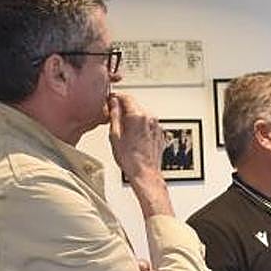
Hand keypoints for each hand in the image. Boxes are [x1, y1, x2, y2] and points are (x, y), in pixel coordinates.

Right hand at [109, 94, 172, 216]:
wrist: (145, 174)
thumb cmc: (130, 159)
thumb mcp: (114, 135)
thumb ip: (114, 115)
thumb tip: (113, 103)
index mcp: (138, 116)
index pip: (127, 97)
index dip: (116, 97)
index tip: (110, 100)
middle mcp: (150, 118)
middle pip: (135, 105)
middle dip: (124, 108)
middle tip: (113, 116)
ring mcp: (157, 126)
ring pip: (142, 114)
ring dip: (132, 117)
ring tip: (123, 130)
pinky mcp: (160, 134)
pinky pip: (148, 124)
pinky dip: (140, 126)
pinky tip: (133, 137)